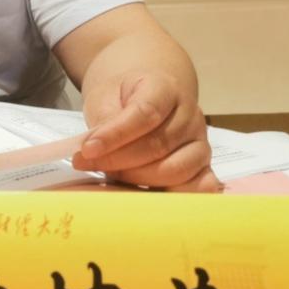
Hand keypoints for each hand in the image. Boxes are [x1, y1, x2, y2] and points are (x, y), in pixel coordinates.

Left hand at [72, 71, 219, 191]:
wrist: (145, 97)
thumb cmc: (123, 99)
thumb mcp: (106, 98)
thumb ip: (103, 122)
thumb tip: (91, 151)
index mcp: (166, 89)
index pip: (145, 112)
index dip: (115, 134)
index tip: (87, 149)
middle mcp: (190, 115)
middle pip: (159, 145)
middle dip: (118, 160)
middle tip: (86, 163)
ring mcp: (199, 142)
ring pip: (175, 170)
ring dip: (138, 179)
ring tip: (110, 176)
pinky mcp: (202, 167)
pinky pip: (198, 186)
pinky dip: (175, 197)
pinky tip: (152, 200)